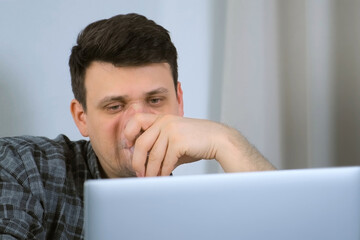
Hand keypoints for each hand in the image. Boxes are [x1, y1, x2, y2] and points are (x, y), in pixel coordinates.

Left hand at [124, 113, 274, 176]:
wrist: (218, 140)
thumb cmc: (197, 141)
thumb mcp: (175, 139)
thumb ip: (159, 147)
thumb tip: (144, 165)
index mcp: (162, 118)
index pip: (136, 121)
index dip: (128, 134)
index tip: (128, 148)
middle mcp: (164, 122)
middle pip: (141, 143)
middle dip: (137, 161)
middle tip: (139, 173)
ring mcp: (171, 130)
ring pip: (153, 156)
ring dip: (151, 171)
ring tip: (151, 179)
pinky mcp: (179, 141)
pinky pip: (165, 161)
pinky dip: (162, 171)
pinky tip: (163, 176)